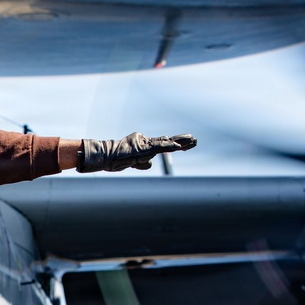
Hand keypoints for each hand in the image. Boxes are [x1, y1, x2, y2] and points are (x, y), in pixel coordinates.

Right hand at [78, 133, 196, 172]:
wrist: (109, 156)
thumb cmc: (120, 159)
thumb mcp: (135, 162)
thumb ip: (144, 162)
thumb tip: (151, 164)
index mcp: (148, 145)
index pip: (166, 143)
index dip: (178, 143)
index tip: (189, 144)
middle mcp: (149, 143)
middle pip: (169, 141)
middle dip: (183, 141)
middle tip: (195, 140)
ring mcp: (147, 144)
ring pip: (166, 142)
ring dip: (180, 142)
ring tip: (192, 140)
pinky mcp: (144, 147)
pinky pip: (159, 147)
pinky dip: (169, 147)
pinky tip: (179, 147)